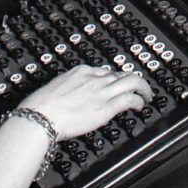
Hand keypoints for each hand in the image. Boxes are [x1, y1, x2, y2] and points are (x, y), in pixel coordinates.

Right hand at [19, 64, 154, 140]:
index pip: (104, 71)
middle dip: (134, 80)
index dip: (113, 79)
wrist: (40, 116)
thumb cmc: (40, 107)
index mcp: (80, 72)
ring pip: (132, 81)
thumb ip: (68, 90)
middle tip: (140, 87)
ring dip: (143, 88)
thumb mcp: (55, 89)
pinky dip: (139, 101)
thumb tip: (70, 98)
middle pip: (121, 73)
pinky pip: (130, 99)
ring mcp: (101, 91)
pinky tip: (141, 105)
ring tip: (148, 95)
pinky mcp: (107, 106)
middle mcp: (94, 78)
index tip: (116, 85)